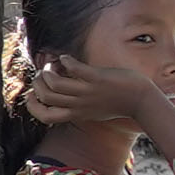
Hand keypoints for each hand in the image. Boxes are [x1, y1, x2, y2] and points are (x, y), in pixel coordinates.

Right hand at [17, 54, 174, 132]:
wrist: (142, 101)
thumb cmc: (119, 104)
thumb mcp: (94, 110)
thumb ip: (79, 106)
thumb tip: (66, 95)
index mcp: (77, 113)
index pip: (45, 117)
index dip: (32, 106)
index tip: (32, 94)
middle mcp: (79, 105)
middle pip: (46, 97)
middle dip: (38, 83)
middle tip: (43, 73)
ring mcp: (88, 92)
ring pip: (55, 84)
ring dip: (48, 71)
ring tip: (52, 64)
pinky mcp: (98, 79)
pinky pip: (75, 69)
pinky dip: (65, 61)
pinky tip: (65, 58)